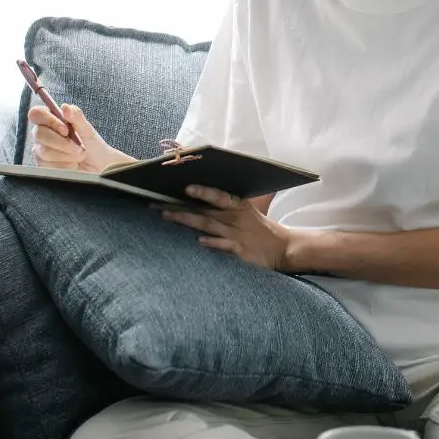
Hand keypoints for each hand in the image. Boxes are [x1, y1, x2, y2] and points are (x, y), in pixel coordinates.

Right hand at [28, 103, 135, 172]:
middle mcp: (43, 135)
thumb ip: (77, 117)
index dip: (49, 120)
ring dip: (67, 155)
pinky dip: (65, 165)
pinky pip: (48, 165)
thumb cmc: (93, 147)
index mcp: (52, 121)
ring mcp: (41, 151)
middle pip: (39, 133)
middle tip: (78, 147)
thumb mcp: (88, 130)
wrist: (99, 168)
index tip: (66, 130)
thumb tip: (65, 107)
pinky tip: (72, 165)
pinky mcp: (43, 166)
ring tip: (79, 155)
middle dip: (62, 142)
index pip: (36, 114)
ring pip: (44, 151)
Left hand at [161, 185, 290, 269]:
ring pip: (208, 225)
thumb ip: (225, 206)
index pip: (219, 195)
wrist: (282, 248)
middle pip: (204, 210)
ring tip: (167, 216)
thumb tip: (198, 196)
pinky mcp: (241, 251)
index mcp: (238, 206)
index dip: (203, 191)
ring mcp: (237, 234)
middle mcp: (235, 218)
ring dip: (187, 220)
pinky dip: (212, 243)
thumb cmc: (259, 228)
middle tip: (156, 203)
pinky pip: (224, 246)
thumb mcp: (246, 211)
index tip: (186, 187)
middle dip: (179, 206)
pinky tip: (199, 241)